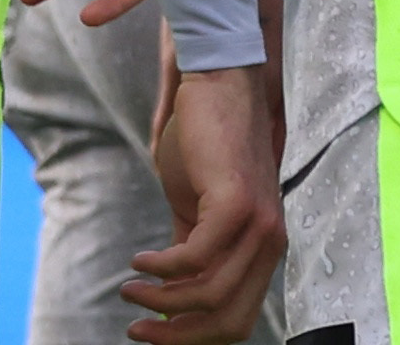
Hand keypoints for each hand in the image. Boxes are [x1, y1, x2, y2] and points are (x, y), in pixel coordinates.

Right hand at [127, 64, 284, 344]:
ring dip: (162, 301)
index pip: (236, 318)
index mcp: (263, 249)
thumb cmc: (204, 140)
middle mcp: (270, 243)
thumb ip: (189, 247)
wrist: (215, 82)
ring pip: (211, 295)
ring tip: (130, 288)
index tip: (150, 333)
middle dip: (177, 335)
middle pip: (229, 320)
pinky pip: (196, 258)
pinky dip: (162, 268)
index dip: (193, 336)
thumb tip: (167, 291)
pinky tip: (140, 260)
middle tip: (135, 330)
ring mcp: (258, 225)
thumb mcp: (195, 206)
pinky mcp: (237, 204)